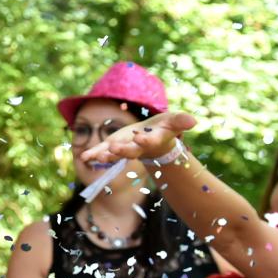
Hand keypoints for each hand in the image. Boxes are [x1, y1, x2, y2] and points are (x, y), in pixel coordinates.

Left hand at [79, 111, 198, 167]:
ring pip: (115, 154)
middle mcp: (137, 148)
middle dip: (122, 150)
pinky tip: (84, 157)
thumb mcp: (173, 121)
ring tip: (96, 156)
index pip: (149, 142)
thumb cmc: (164, 128)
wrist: (152, 138)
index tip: (140, 137)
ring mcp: (124, 148)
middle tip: (114, 148)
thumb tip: (193, 121)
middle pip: (130, 151)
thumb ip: (181, 121)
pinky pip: (102, 151)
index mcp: (152, 141)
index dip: (145, 141)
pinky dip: (93, 154)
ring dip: (106, 155)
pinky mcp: (113, 145)